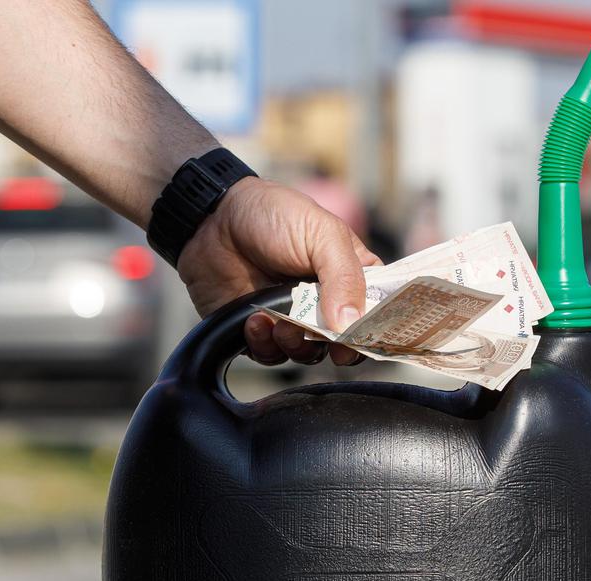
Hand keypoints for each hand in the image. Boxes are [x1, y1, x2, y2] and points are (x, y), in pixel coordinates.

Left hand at [177, 176, 379, 365]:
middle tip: (321, 335)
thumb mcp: (322, 234)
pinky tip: (255, 320)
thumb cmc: (274, 214)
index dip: (375, 331)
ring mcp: (294, 320)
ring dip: (295, 345)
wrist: (212, 219)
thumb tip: (350, 325)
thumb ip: (344, 277)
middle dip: (333, 345)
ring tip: (279, 321)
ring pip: (309, 355)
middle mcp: (327, 304)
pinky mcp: (261, 331)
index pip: (378, 315)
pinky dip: (264, 344)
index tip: (363, 336)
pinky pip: (271, 355)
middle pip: (346, 343)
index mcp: (353, 278)